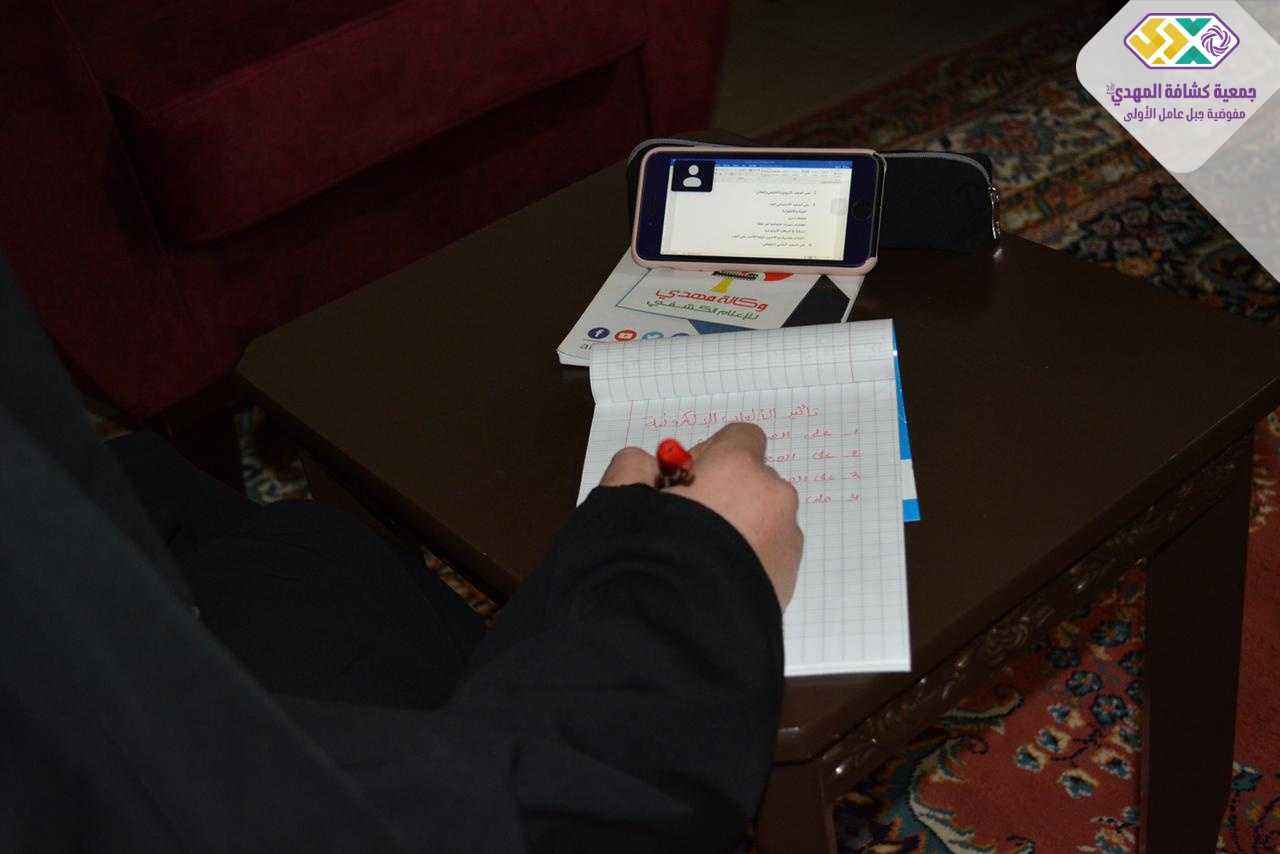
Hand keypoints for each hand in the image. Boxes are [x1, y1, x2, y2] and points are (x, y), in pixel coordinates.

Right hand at [598, 425, 802, 606]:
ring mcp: (787, 543)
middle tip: (682, 529)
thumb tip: (646, 467)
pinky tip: (711, 586)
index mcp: (739, 469)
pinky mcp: (789, 582)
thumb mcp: (620, 500)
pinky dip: (745, 562)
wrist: (675, 635)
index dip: (708, 456)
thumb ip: (634, 468)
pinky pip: (767, 556)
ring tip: (696, 565)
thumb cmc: (648, 557)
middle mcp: (773, 499)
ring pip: (762, 521)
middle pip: (752, 481)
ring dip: (736, 531)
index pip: (740, 437)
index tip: (678, 485)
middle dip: (723, 496)